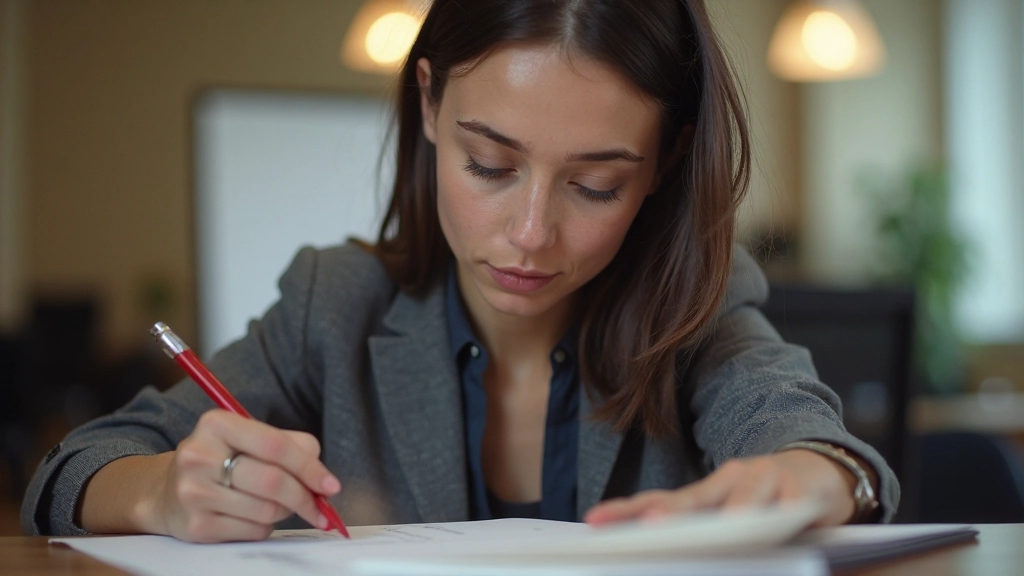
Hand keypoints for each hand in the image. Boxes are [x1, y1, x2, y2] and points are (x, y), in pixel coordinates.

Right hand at [149, 410, 340, 542]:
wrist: (166, 492)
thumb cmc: (221, 460)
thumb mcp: (248, 438)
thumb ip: (291, 445)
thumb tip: (322, 476)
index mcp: (216, 424)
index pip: (276, 446)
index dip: (310, 468)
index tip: (331, 485)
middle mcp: (199, 455)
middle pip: (273, 481)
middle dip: (305, 497)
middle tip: (319, 506)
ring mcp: (194, 492)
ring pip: (266, 510)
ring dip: (285, 512)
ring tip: (280, 505)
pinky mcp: (196, 526)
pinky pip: (252, 531)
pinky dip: (265, 527)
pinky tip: (255, 516)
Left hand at [584, 450, 859, 526]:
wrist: (815, 472)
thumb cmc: (761, 504)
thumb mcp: (724, 518)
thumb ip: (697, 533)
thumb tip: (657, 554)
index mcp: (703, 495)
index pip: (658, 503)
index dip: (627, 511)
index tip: (595, 521)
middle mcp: (727, 481)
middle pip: (694, 499)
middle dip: (672, 513)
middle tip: (652, 526)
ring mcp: (763, 480)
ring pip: (747, 495)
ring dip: (737, 509)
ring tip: (728, 526)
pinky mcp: (799, 489)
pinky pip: (793, 502)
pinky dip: (788, 510)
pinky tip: (785, 519)